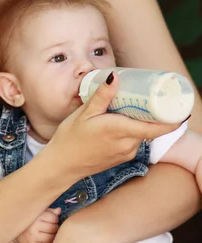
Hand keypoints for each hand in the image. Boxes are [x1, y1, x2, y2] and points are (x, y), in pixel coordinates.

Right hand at [17, 207, 60, 242]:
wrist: (16, 231)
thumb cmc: (30, 220)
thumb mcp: (38, 212)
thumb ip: (49, 211)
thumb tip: (59, 210)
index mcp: (36, 216)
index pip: (54, 218)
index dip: (55, 218)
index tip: (51, 219)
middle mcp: (34, 226)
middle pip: (54, 228)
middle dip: (54, 227)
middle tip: (50, 227)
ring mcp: (33, 237)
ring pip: (51, 238)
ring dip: (52, 236)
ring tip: (48, 233)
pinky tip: (46, 241)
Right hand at [46, 72, 182, 182]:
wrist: (62, 165)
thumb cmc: (70, 138)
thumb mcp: (84, 113)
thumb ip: (102, 96)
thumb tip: (115, 77)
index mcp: (121, 131)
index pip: (157, 127)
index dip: (173, 119)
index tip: (180, 106)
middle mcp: (128, 144)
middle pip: (152, 128)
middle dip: (156, 113)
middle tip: (156, 95)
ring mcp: (126, 153)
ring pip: (143, 134)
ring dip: (142, 120)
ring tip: (136, 104)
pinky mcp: (122, 157)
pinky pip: (135, 140)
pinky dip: (134, 129)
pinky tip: (123, 119)